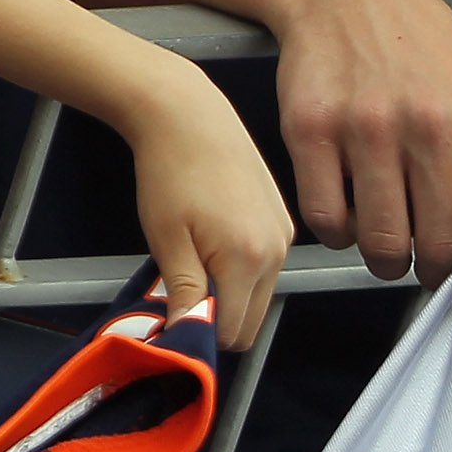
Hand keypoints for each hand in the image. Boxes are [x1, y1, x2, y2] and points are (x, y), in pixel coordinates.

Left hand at [120, 64, 295, 347]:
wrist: (189, 115)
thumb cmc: (170, 170)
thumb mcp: (167, 239)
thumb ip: (185, 294)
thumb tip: (188, 335)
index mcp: (247, 260)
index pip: (232, 332)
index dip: (199, 332)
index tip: (173, 316)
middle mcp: (276, 253)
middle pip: (251, 320)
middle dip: (216, 316)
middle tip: (179, 290)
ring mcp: (284, 238)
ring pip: (258, 294)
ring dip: (228, 291)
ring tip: (195, 256)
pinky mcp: (283, 222)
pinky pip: (265, 267)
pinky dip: (241, 268)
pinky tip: (213, 238)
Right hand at [264, 0, 451, 307]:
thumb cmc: (420, 50)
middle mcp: (429, 126)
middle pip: (439, 249)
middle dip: (435, 271)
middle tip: (427, 262)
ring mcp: (367, 127)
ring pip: (381, 245)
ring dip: (386, 261)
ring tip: (388, 242)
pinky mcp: (311, 128)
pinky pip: (328, 222)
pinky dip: (339, 235)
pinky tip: (348, 213)